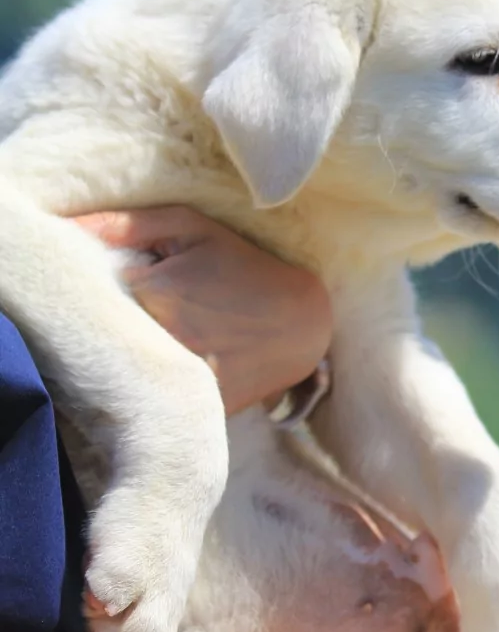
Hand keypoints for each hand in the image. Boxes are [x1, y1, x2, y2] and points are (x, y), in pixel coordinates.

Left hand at [74, 207, 331, 415]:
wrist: (303, 326)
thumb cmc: (244, 269)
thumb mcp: (191, 229)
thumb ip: (124, 224)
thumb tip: (62, 224)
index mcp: (151, 290)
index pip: (83, 289)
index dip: (89, 286)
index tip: (103, 284)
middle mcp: (159, 338)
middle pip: (98, 331)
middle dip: (102, 320)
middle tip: (131, 312)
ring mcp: (174, 378)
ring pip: (117, 366)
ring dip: (121, 353)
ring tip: (153, 338)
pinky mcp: (187, 407)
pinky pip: (145, 395)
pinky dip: (145, 382)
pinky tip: (165, 367)